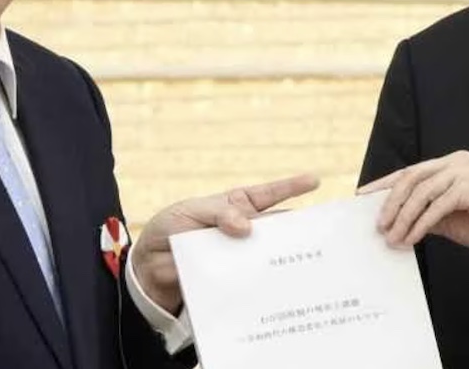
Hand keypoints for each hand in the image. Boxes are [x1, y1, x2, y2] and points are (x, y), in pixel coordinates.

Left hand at [130, 174, 319, 313]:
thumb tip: (247, 227)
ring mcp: (240, 255)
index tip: (315, 181)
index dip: (292, 187)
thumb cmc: (170, 227)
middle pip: (276, 228)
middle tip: (320, 233)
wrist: (148, 265)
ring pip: (268, 255)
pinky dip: (264, 282)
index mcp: (237, 206)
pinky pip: (252, 279)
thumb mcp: (191, 210)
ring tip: (308, 263)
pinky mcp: (233, 278)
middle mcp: (244, 230)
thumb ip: (219, 213)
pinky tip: (278, 288)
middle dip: (298, 229)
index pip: (269, 195)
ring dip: (285, 259)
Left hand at [358, 150, 468, 253]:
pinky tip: (412, 237)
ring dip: (403, 217)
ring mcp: (464, 171)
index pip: (409, 172)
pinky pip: (438, 206)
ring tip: (393, 237)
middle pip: (411, 178)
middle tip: (379, 226)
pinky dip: (421, 223)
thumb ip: (423, 213)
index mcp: (448, 164)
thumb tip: (392, 221)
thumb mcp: (446, 218)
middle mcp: (455, 162)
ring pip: (422, 192)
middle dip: (391, 204)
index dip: (384, 184)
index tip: (363, 197)